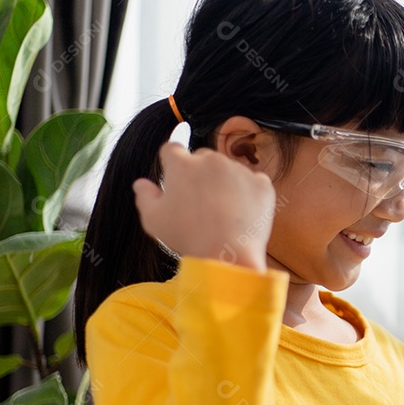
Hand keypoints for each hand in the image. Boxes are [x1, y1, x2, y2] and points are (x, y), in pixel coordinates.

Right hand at [133, 142, 275, 270]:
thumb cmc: (188, 237)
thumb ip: (145, 197)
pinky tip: (241, 214)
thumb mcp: (153, 220)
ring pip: (229, 170)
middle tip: (201, 202)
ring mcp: (239, 170)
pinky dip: (248, 195)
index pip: (172, 150)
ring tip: (222, 213)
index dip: (172, 163)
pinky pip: (253, 183)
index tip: (176, 176)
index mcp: (182, 165)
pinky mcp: (262, 184)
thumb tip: (141, 183)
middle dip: (200, 174)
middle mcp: (211, 160)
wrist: (228, 254)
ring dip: (225, 183)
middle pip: (203, 158)